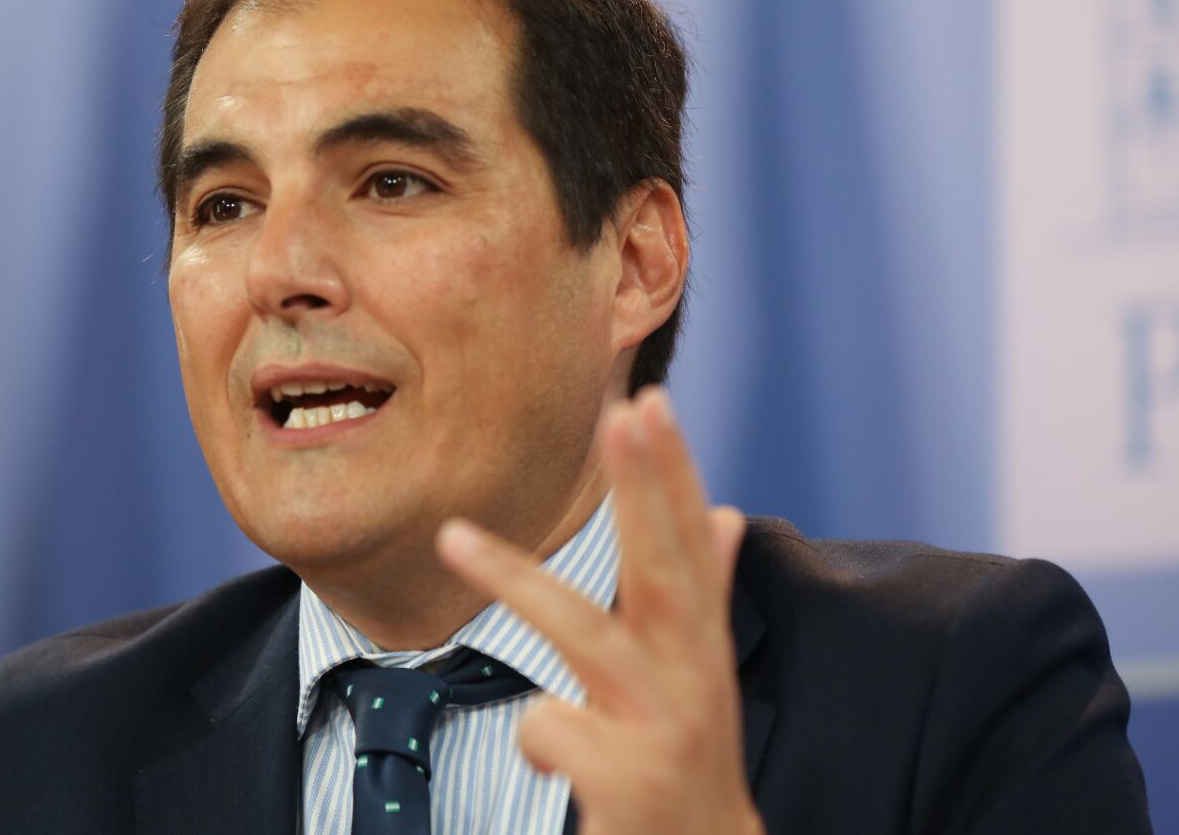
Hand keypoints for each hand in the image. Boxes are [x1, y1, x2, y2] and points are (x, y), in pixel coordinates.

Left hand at [435, 388, 761, 834]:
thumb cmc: (685, 763)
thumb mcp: (698, 678)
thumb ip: (706, 596)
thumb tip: (727, 515)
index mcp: (699, 646)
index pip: (688, 545)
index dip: (672, 472)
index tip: (649, 400)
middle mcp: (692, 678)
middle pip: (662, 568)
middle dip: (644, 487)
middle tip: (621, 413)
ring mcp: (664, 728)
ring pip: (583, 633)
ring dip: (514, 578)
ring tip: (451, 535)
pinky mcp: (631, 779)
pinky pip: (547, 726)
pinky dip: (537, 737)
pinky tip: (553, 762)